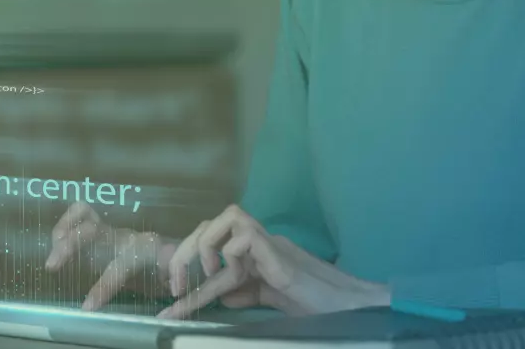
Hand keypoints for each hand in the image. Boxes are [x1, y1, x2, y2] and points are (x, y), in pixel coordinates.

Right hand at [45, 202, 171, 310]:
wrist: (166, 255)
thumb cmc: (167, 268)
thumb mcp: (170, 275)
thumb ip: (169, 273)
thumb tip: (170, 280)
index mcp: (143, 249)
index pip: (120, 264)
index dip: (103, 285)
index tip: (87, 305)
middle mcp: (123, 235)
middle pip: (94, 231)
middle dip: (71, 244)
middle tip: (52, 266)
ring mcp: (109, 229)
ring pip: (84, 214)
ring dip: (63, 231)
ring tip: (53, 258)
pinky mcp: (98, 229)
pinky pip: (79, 215)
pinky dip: (63, 227)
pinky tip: (56, 247)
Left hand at [160, 205, 390, 318]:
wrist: (354, 308)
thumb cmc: (318, 305)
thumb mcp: (271, 299)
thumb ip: (247, 293)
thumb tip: (223, 296)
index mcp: (257, 252)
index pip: (212, 246)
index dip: (186, 271)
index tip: (170, 309)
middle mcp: (261, 241)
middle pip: (212, 224)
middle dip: (184, 252)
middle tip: (176, 287)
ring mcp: (272, 243)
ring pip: (228, 216)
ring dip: (206, 246)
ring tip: (208, 277)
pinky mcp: (280, 253)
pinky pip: (244, 237)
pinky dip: (230, 257)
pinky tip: (237, 279)